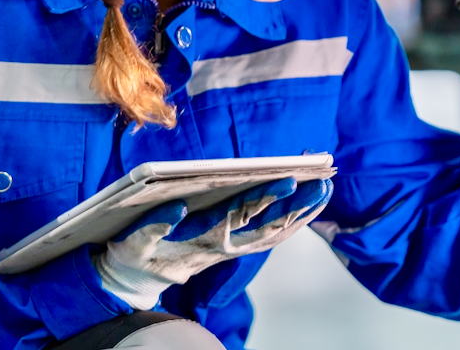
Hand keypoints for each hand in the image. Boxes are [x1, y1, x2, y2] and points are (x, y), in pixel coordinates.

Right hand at [93, 177, 332, 309]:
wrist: (141, 278)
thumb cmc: (136, 252)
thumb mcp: (133, 243)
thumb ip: (151, 227)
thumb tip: (176, 208)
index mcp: (202, 239)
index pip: (239, 216)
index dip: (264, 198)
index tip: (287, 180)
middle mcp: (224, 245)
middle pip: (268, 226)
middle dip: (297, 204)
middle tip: (322, 182)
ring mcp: (233, 248)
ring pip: (276, 232)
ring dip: (303, 212)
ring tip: (326, 185)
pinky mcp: (237, 246)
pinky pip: (273, 235)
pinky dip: (295, 219)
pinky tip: (311, 201)